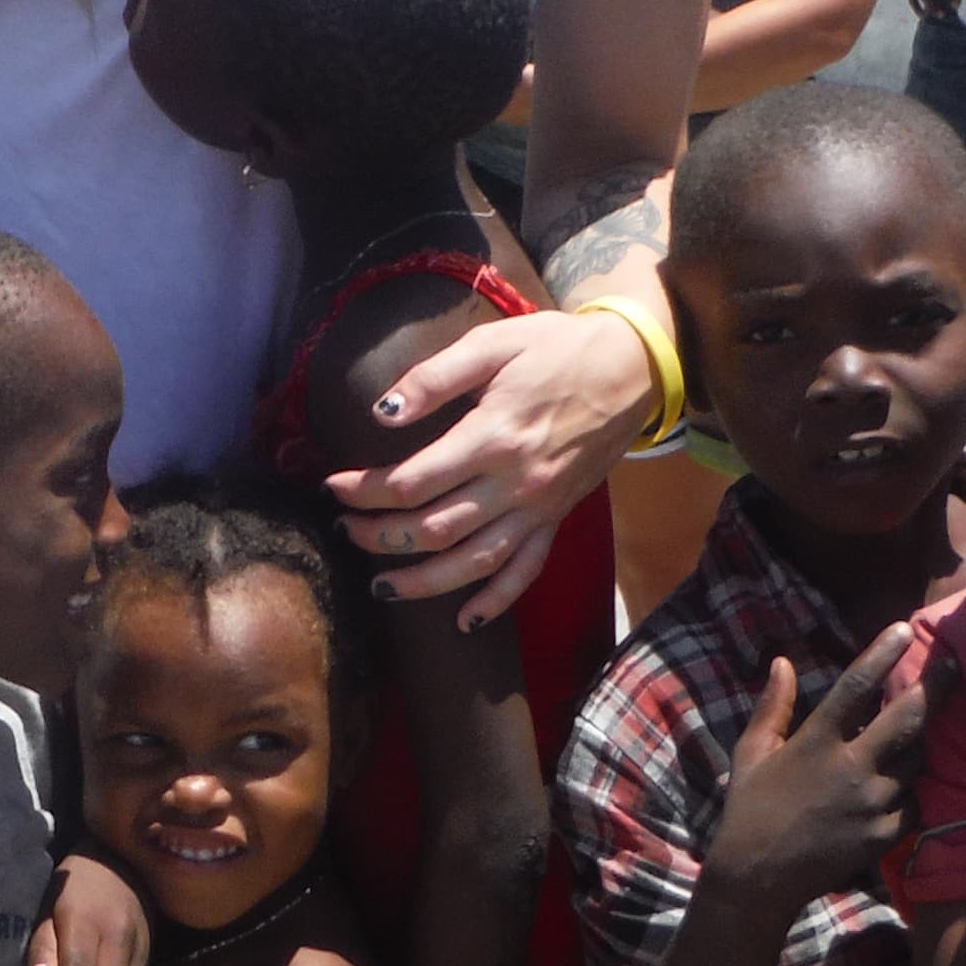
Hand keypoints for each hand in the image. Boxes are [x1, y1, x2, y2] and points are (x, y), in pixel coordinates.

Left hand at [327, 307, 656, 624]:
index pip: (413, 482)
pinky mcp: (557, 518)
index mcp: (493, 437)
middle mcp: (515, 483)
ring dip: (423, 583)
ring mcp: (539, 508)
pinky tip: (464, 622)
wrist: (631, 366)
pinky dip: (496, 601)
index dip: (366, 490)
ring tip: (380, 587)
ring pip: (474, 563)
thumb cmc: (555, 349)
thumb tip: (382, 413)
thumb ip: (434, 377)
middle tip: (344, 528)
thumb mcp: (493, 344)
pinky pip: (526, 571)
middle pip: (435, 529)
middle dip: (380, 536)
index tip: (334, 486)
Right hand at [708, 632, 929, 918]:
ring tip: (909, 740)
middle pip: (908, 718)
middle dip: (937, 686)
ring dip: (916, 746)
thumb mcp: (752, 753)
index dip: (884, 653)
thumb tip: (783, 662)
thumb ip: (772, 706)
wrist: (759, 878)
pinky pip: (913, 803)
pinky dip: (907, 794)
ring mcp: (873, 803)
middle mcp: (851, 768)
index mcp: (816, 742)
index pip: (857, 686)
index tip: (905, 629)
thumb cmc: (750, 810)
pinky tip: (894, 792)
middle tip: (954, 664)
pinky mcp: (884, 834)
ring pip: (917, 761)